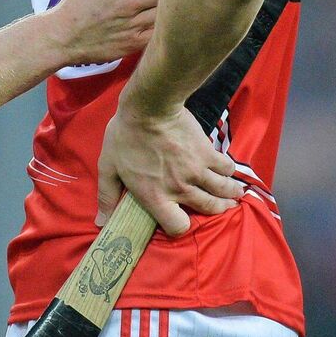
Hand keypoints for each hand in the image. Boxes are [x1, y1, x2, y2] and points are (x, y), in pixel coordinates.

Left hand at [96, 100, 242, 235]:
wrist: (148, 108)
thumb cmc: (125, 136)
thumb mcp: (109, 167)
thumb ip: (107, 196)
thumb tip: (100, 222)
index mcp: (156, 197)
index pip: (177, 227)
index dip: (179, 225)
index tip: (180, 218)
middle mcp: (180, 189)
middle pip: (208, 208)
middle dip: (217, 210)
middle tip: (223, 206)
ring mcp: (197, 172)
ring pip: (222, 190)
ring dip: (230, 194)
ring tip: (234, 194)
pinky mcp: (208, 153)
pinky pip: (226, 168)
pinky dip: (229, 171)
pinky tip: (229, 171)